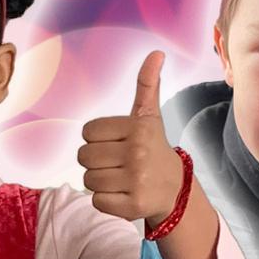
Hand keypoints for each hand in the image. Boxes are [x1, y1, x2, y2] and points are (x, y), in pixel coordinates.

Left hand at [78, 51, 182, 224]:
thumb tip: (156, 53)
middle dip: (96, 160)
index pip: (87, 132)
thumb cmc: (152, 147)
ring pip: (88, 179)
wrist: (175, 188)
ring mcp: (137, 181)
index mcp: (139, 127)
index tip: (118, 142)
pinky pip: (96, 201)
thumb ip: (147, 84)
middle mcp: (139, 153)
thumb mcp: (149, 115)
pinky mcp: (133, 206)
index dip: (98, 138)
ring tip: (121, 178)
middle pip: (83, 156)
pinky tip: (123, 194)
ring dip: (100, 181)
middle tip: (118, 162)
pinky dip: (105, 200)